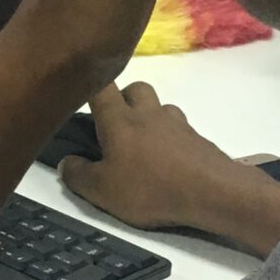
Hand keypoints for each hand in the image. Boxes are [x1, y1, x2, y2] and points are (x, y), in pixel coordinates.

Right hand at [62, 81, 279, 255]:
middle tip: (115, 127)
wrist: (212, 191)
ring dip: (149, 119)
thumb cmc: (150, 188)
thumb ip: (78, 175)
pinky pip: (179, 130)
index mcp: (120, 120)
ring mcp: (177, 124)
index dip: (90, 88)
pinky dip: (170, 140)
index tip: (82, 99)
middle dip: (123, 100)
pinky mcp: (198, 139)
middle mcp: (149, 113)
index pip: (100, 87)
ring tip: (143, 149)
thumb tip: (66, 162)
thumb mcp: (102, 191)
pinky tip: (168, 164)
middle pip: (135, 88)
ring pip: (159, 108)